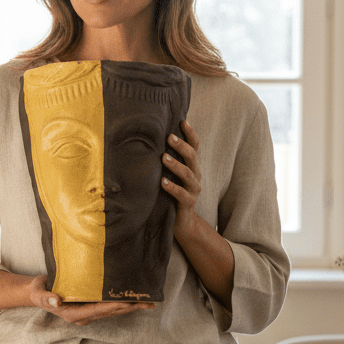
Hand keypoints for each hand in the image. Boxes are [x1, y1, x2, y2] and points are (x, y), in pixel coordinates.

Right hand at [27, 275, 154, 325]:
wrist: (37, 293)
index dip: (114, 306)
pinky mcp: (89, 307)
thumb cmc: (39, 292)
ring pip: (111, 311)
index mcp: (73, 314)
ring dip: (129, 307)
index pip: (98, 310)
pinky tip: (132, 299)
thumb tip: (56, 300)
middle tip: (147, 303)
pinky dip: (121, 303)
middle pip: (109, 312)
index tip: (129, 303)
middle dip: (128, 308)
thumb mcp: (39, 293)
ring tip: (146, 302)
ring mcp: (87, 313)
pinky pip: (108, 306)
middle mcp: (83, 316)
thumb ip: (46, 297)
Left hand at [161, 119, 201, 235]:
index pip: (194, 146)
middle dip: (182, 146)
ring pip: (188, 175)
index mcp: (191, 166)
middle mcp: (195, 175)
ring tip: (164, 157)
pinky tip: (162, 182)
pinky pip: (182, 194)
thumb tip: (147, 140)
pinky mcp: (188, 204)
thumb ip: (165, 160)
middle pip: (192, 157)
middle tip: (169, 137)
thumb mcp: (169, 175)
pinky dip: (173, 187)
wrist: (180, 222)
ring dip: (176, 165)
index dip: (190, 134)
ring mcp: (194, 190)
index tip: (182, 121)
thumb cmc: (170, 194)